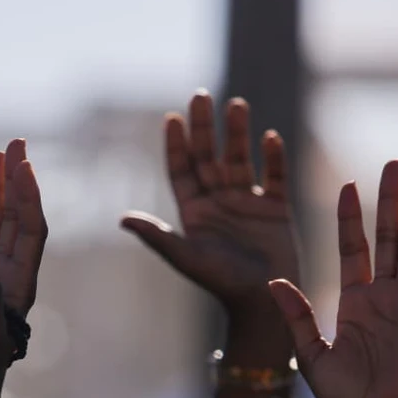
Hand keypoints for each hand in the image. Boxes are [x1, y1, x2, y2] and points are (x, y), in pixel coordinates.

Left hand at [121, 93, 298, 316]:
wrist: (263, 302)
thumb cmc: (220, 283)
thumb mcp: (186, 257)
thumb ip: (158, 236)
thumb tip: (122, 219)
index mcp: (193, 212)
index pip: (182, 170)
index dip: (176, 146)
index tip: (171, 118)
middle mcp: (217, 202)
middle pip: (208, 156)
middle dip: (205, 128)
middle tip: (201, 96)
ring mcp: (246, 203)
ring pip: (240, 159)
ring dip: (237, 134)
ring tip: (237, 105)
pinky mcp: (275, 208)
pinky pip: (273, 177)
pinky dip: (272, 158)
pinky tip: (269, 137)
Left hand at [268, 162, 397, 397]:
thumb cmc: (345, 397)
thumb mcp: (311, 354)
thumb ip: (296, 317)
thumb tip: (272, 282)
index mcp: (352, 301)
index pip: (352, 248)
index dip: (351, 217)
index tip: (349, 185)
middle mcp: (381, 296)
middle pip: (387, 237)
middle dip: (389, 202)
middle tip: (393, 164)